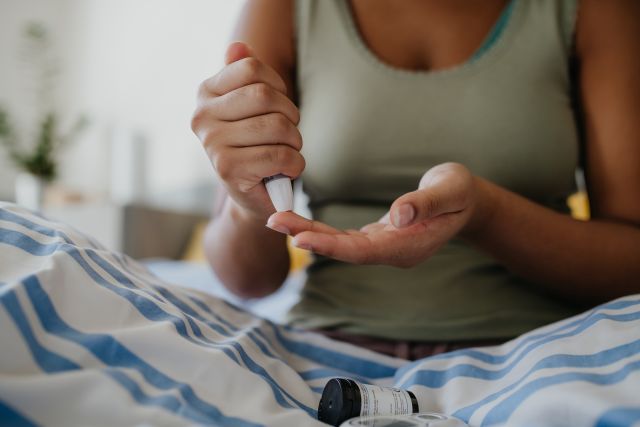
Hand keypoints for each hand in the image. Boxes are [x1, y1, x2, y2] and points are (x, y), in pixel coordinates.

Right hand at [191, 42, 304, 219]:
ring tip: (287, 151)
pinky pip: (280, 155)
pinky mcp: (229, 170)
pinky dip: (295, 163)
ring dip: (295, 142)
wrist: (253, 195)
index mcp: (206, 94)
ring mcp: (212, 144)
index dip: (278, 85)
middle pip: (265, 96)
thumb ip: (244, 75)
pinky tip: (287, 169)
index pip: (251, 68)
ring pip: (277, 126)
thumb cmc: (257, 145)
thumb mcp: (251, 107)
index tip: (278, 106)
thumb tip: (238, 46)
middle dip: (290, 115)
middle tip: (289, 133)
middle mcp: (202, 117)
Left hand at [267, 163, 481, 266]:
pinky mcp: (379, 236)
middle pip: (344, 249)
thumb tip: (398, 215)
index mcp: (408, 246)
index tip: (300, 238)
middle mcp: (392, 252)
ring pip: (341, 244)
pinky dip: (322, 230)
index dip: (331, 246)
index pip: (363, 251)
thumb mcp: (450, 190)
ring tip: (278, 220)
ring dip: (309, 233)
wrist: (466, 202)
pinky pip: (345, 237)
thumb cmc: (459, 193)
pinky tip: (300, 224)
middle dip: (308, 237)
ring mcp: (385, 246)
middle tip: (273, 221)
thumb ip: (426, 203)